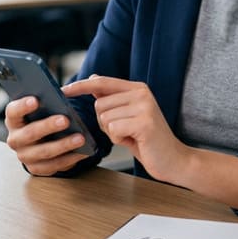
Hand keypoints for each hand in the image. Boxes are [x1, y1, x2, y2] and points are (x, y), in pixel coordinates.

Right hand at [3, 96, 87, 175]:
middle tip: (65, 120)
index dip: (22, 106)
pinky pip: (53, 165)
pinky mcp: (36, 168)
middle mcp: (15, 139)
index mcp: (13, 120)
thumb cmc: (42, 117)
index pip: (13, 111)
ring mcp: (24, 156)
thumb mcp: (41, 109)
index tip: (35, 100)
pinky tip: (82, 151)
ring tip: (80, 138)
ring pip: (44, 151)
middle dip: (48, 126)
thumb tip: (61, 99)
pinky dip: (69, 158)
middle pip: (29, 133)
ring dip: (63, 145)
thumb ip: (46, 104)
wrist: (41, 140)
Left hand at [62, 75, 191, 182]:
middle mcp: (141, 93)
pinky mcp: (144, 122)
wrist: (173, 159)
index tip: (64, 90)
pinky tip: (135, 141)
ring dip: (113, 132)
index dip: (81, 86)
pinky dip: (119, 140)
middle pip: (100, 104)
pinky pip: (113, 129)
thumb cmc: (148, 140)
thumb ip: (112, 98)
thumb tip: (92, 78)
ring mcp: (144, 107)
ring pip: (105, 117)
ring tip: (131, 136)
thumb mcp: (128, 115)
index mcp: (137, 88)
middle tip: (125, 130)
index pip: (102, 82)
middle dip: (105, 122)